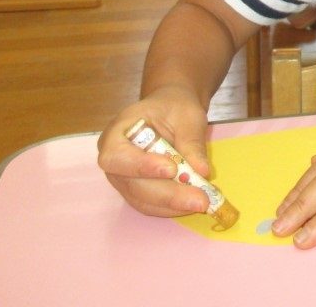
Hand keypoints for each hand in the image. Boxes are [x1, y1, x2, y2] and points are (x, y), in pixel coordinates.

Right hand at [96, 87, 211, 217]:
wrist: (171, 111)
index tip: (171, 169)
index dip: (140, 166)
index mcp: (116, 133)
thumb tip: (201, 170)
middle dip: (167, 194)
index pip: (116, 156)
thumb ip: (191, 141)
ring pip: (142, 200)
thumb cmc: (174, 108)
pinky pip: (151, 205)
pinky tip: (193, 203)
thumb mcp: (187, 115)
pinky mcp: (137, 191)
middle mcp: (114, 161)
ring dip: (173, 205)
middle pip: (132, 185)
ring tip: (202, 202)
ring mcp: (123, 179)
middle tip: (199, 199)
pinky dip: (173, 207)